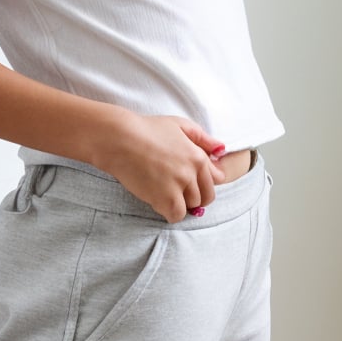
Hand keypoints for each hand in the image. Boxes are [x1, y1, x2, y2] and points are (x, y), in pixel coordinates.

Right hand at [93, 112, 225, 222]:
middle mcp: (192, 172)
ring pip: (191, 207)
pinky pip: (176, 215)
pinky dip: (170, 212)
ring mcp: (178, 186)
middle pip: (205, 196)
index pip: (216, 179)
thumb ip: (203, 138)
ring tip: (166, 192)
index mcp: (198, 156)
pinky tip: (159, 201)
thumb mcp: (179, 125)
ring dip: (181, 203)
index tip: (191, 181)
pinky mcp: (163, 198)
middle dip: (195, 195)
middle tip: (178, 190)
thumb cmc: (147, 129)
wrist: (120, 139)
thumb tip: (221, 150)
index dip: (204, 181)